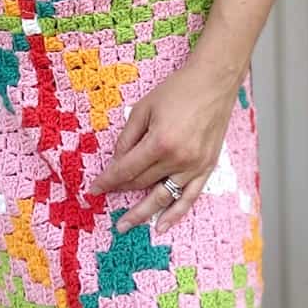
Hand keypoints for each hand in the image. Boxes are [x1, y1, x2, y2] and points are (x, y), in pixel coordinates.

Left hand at [87, 59, 237, 233]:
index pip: (127, 169)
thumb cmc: (178, 90)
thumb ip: (128, 136)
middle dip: (121, 191)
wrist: (214, 82)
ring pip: (163, 196)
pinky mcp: (207, 167)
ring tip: (125, 225)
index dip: (108, 180)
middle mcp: (178, 159)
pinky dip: (175, 214)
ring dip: (142, 213)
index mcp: (159, 142)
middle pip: (142, 182)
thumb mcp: (144, 107)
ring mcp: (194, 166)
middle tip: (105, 198)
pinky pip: (189, 197)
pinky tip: (162, 226)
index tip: (94, 189)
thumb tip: (117, 161)